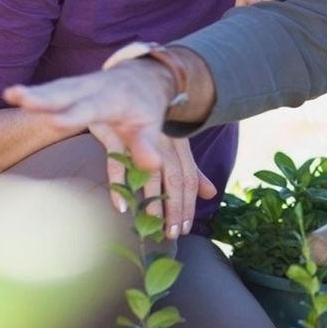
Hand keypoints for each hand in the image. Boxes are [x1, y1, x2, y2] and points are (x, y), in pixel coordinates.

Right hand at [3, 62, 173, 171]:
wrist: (141, 76)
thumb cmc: (143, 106)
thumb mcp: (150, 126)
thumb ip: (147, 145)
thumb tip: (153, 166)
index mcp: (115, 99)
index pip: (94, 108)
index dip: (75, 116)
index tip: (56, 122)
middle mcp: (95, 88)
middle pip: (69, 94)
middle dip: (46, 98)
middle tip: (25, 101)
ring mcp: (80, 85)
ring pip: (56, 88)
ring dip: (34, 92)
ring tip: (11, 94)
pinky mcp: (69, 86)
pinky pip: (51, 89)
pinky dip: (32, 91)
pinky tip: (12, 94)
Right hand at [99, 131, 216, 236]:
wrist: (117, 94)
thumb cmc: (146, 126)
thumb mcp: (172, 147)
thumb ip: (191, 170)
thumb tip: (211, 194)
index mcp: (179, 143)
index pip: (189, 178)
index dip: (188, 205)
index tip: (185, 227)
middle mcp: (164, 141)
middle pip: (175, 179)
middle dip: (175, 209)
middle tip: (172, 233)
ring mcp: (140, 138)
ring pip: (150, 175)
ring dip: (152, 203)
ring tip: (152, 226)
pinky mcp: (116, 135)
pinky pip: (117, 164)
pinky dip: (119, 186)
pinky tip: (121, 206)